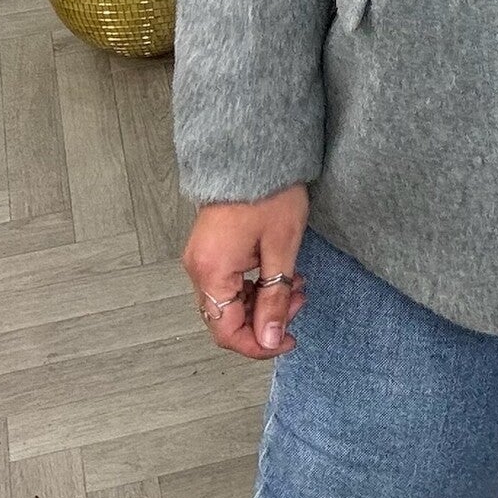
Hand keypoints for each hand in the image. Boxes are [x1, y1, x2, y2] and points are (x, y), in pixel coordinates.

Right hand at [182, 182, 309, 357]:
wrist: (255, 152)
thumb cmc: (270, 193)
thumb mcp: (282, 248)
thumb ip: (275, 298)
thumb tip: (271, 340)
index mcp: (211, 270)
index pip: (227, 331)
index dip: (258, 344)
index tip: (288, 340)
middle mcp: (198, 268)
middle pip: (226, 318)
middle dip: (265, 320)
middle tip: (298, 301)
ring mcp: (201, 258)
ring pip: (228, 302)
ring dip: (261, 302)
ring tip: (295, 284)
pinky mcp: (209, 249)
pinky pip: (227, 283)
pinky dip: (252, 287)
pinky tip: (278, 273)